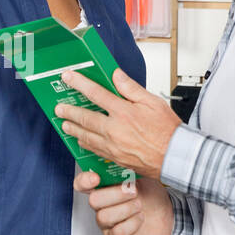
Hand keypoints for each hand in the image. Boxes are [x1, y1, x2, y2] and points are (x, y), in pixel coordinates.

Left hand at [55, 68, 181, 180]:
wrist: (175, 157)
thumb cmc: (168, 131)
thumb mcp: (153, 102)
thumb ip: (131, 88)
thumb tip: (116, 75)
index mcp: (124, 112)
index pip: (96, 94)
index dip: (80, 84)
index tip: (68, 78)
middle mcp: (115, 130)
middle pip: (85, 118)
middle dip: (69, 111)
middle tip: (59, 107)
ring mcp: (113, 146)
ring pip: (86, 136)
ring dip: (73, 129)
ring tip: (64, 124)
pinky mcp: (115, 158)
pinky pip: (94, 150)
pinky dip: (85, 143)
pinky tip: (81, 141)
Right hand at [73, 170, 175, 234]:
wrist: (168, 214)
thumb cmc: (152, 195)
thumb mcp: (142, 176)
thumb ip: (128, 168)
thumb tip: (123, 157)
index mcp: (104, 188)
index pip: (82, 184)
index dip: (84, 181)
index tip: (96, 178)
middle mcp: (102, 206)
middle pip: (93, 201)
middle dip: (116, 195)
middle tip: (133, 192)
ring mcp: (107, 223)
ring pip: (104, 217)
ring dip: (127, 209)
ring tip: (139, 206)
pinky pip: (117, 233)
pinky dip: (132, 224)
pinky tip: (140, 218)